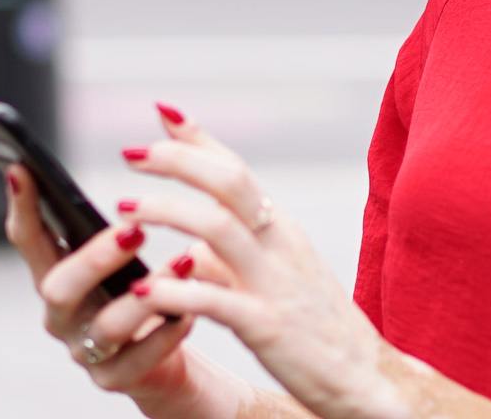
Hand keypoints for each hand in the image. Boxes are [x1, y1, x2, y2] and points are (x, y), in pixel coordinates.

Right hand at [3, 161, 213, 415]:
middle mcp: (62, 311)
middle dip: (92, 256)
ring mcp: (85, 350)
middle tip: (133, 228)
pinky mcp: (116, 381)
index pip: (28, 237)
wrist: (171, 362)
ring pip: (103, 327)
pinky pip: (139, 362)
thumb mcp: (140, 239)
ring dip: (142, 296)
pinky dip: (165, 336)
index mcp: (58, 271)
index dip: (20, 205)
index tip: (21, 168)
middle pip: (57, 286)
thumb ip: (154, 177)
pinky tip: (189, 312)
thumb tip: (169, 109)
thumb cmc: (147, 285)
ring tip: (182, 266)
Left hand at [112, 104, 405, 418]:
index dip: (197, 138)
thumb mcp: (275, 280)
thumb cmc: (315, 329)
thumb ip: (229, 260)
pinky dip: (175, 290)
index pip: (236, 167)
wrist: (367, 379)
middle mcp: (279, 244)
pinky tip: (143, 289)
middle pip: (228, 181)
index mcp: (279, 228)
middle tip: (130, 156)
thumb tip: (188, 249)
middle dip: (176, 162)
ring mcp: (274, 283)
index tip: (161, 111)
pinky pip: (215, 300)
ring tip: (123, 211)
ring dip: (165, 211)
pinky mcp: (268, 328)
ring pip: (216, 228)